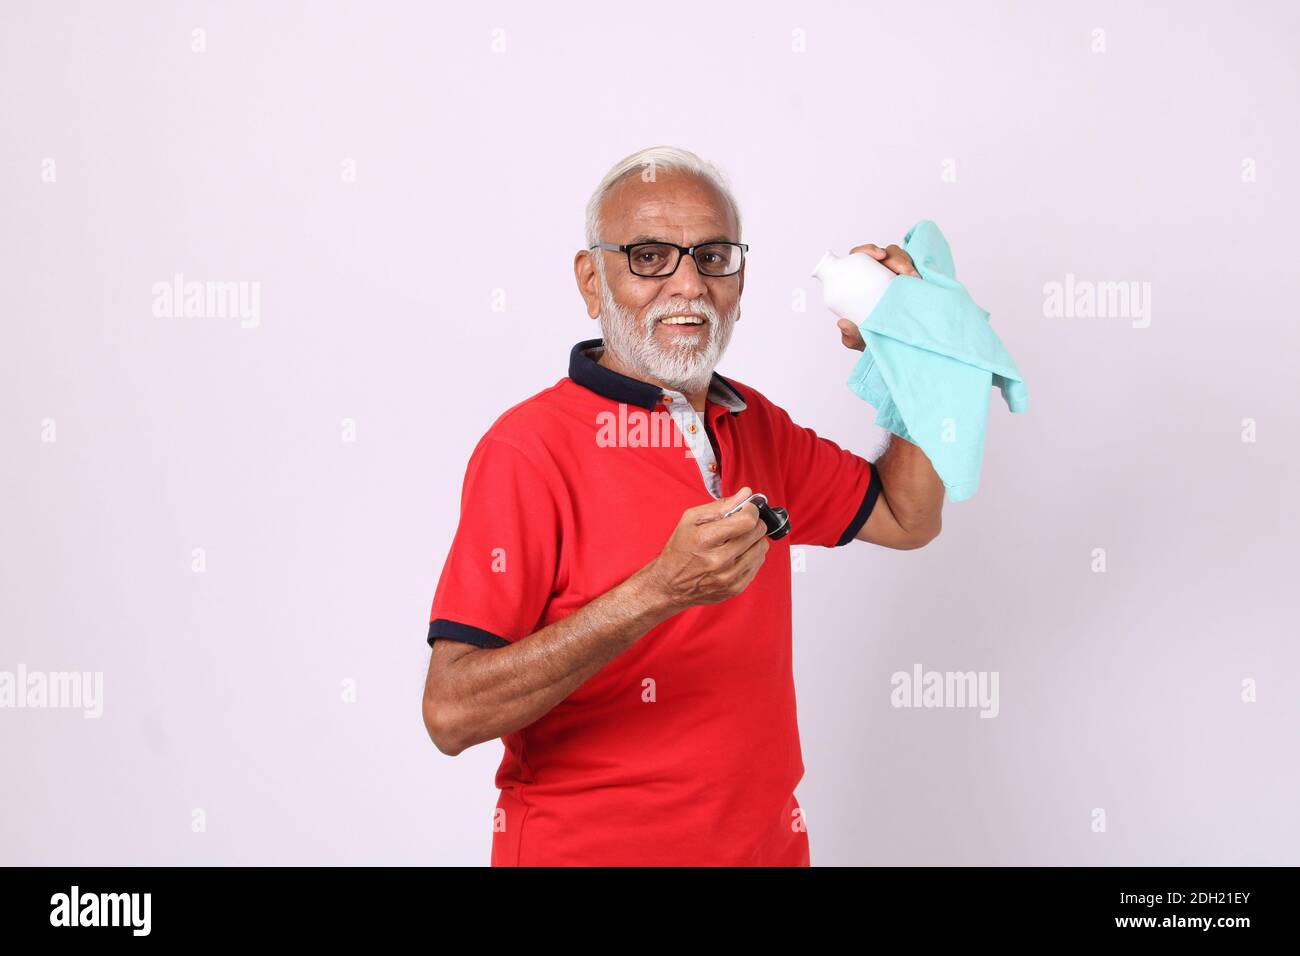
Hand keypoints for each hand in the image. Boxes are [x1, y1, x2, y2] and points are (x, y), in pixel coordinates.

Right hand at [642, 486, 770, 611]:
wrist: (670, 585)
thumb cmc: (679, 549)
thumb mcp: (690, 520)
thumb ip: (720, 505)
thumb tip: (746, 494)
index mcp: (705, 539)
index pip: (747, 521)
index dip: (751, 510)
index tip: (747, 509)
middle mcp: (719, 560)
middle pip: (757, 533)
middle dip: (754, 523)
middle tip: (742, 523)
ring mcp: (729, 576)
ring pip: (762, 548)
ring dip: (754, 540)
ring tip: (738, 540)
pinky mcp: (736, 588)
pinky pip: (758, 564)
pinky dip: (752, 555)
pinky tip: (737, 554)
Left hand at [836, 242, 919, 350]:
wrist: (900, 347)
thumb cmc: (877, 339)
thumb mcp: (863, 339)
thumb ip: (852, 337)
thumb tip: (842, 324)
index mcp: (860, 282)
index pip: (860, 256)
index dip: (868, 250)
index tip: (880, 255)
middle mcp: (878, 274)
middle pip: (885, 254)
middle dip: (896, 258)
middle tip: (905, 273)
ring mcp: (896, 276)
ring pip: (901, 258)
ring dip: (908, 264)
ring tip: (914, 279)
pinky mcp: (913, 281)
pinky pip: (916, 266)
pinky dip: (919, 268)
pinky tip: (922, 279)